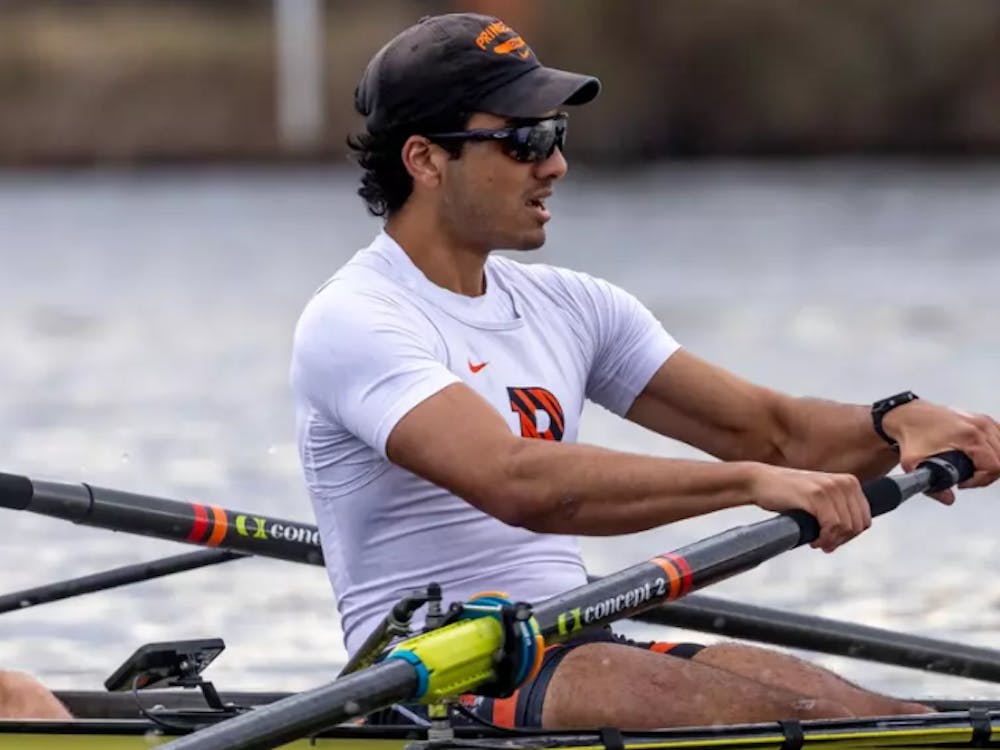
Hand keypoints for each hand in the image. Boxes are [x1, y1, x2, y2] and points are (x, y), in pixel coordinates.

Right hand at [747, 464, 870, 552]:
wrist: (761, 482)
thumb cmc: (789, 493)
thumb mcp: (822, 497)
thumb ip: (840, 508)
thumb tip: (853, 532)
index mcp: (849, 482)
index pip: (864, 520)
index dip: (849, 536)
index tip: (833, 540)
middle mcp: (844, 483)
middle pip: (857, 526)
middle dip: (841, 540)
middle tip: (824, 544)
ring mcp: (830, 488)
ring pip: (846, 528)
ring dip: (832, 541)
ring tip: (817, 542)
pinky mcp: (816, 495)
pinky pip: (832, 526)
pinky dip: (825, 538)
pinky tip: (813, 540)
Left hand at [883, 400, 999, 503]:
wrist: (906, 415)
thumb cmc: (911, 435)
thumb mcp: (915, 464)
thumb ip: (932, 486)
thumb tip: (948, 498)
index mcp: (969, 436)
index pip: (995, 466)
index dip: (981, 481)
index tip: (964, 483)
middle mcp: (979, 426)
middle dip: (986, 475)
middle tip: (967, 478)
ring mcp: (981, 421)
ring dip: (992, 463)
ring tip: (973, 469)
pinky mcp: (981, 419)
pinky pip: (999, 436)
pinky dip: (995, 450)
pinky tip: (982, 457)